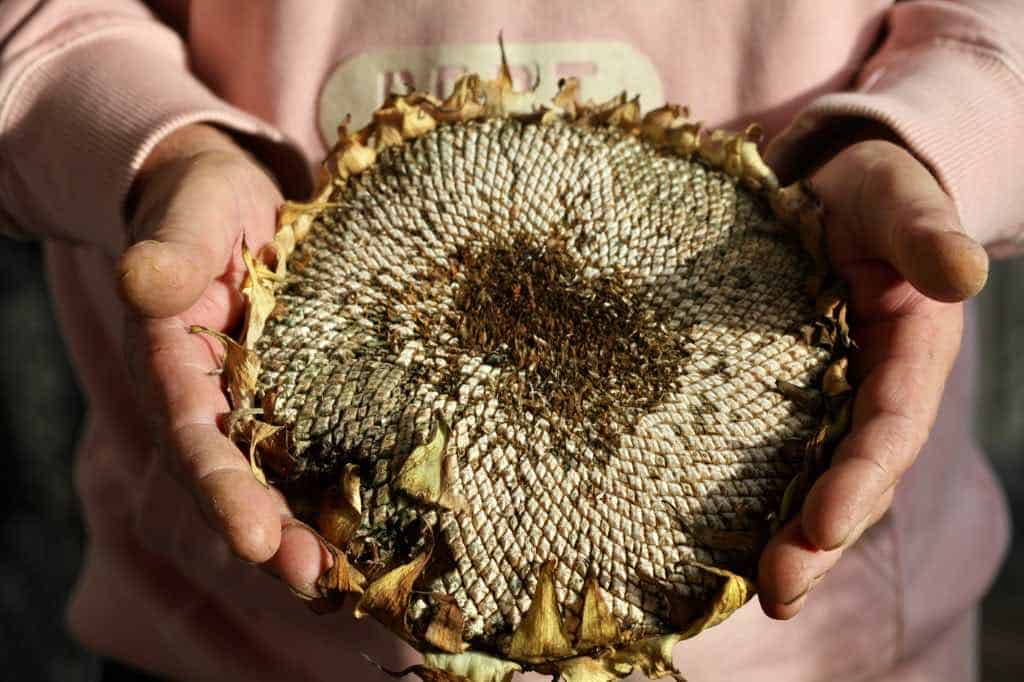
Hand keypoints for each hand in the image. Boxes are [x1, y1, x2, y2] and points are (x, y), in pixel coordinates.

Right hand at [118, 124, 330, 597]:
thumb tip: (141, 283)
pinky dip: (342, 493)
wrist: (238, 198)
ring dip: (308, 531)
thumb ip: (170, 250)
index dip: (223, 489)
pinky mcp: (306, 395)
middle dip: (272, 535)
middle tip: (315, 580)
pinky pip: (320, 451)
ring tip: (348, 582)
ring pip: (279, 479)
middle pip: (237, 478)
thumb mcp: (191, 212)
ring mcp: (260, 401)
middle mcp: (214, 396)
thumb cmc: (208, 201)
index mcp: (177, 360)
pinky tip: (380, 531)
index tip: (254, 538)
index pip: (194, 433)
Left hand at [756, 139, 988, 617]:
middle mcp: (873, 389)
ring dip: (788, 540)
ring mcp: (828, 398)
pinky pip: (769, 453)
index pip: (891, 426)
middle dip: (820, 539)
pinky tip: (713, 542)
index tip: (822, 525)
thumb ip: (927, 233)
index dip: (861, 479)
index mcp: (911, 353)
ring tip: (756, 594)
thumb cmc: (872, 192)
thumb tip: (962, 275)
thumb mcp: (899, 200)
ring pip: (813, 479)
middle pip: (853, 476)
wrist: (832, 187)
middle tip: (779, 592)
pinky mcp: (780, 395)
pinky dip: (749, 499)